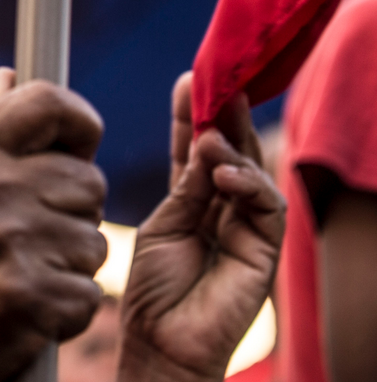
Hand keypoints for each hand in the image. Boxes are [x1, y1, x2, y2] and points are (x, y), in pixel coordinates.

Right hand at [0, 69, 107, 381]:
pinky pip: (86, 295)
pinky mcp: (28, 297)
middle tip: (28, 241)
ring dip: (68, 268)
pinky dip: (64, 312)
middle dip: (72, 215)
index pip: (49, 102)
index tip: (79, 149)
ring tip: (18, 277)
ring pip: (94, 244)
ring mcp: (9, 242)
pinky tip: (25, 312)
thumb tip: (8, 78)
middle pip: (89, 183)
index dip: (80, 122)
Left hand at [118, 73, 284, 381]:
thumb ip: (186, 186)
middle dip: (222, 115)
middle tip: (213, 82)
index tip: (187, 79)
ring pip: (252, 173)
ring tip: (209, 136)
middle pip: (229, 152)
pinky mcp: (265, 250)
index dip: (191, 114)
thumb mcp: (162, 225)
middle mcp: (221, 207)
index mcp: (190, 199)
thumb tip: (205, 139)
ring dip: (232, 148)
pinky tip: (224, 174)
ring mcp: (246, 227)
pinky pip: (267, 207)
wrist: (163, 343)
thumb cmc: (154, 290)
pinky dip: (248, 184)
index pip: (193, 146)